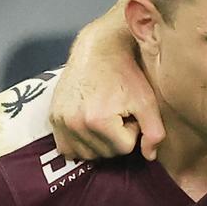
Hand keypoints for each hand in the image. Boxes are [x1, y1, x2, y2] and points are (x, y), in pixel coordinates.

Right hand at [50, 0, 164, 160]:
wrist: (97, 49)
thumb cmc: (126, 73)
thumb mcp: (146, 100)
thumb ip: (154, 132)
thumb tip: (149, 156)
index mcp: (98, 120)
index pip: (124, 148)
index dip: (132, 130)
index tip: (129, 111)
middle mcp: (75, 124)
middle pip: (105, 153)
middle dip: (116, 136)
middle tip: (117, 112)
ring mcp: (60, 122)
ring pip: (87, 154)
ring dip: (99, 141)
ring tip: (104, 116)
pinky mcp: (52, 119)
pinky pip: (66, 149)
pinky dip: (79, 143)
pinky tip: (88, 125)